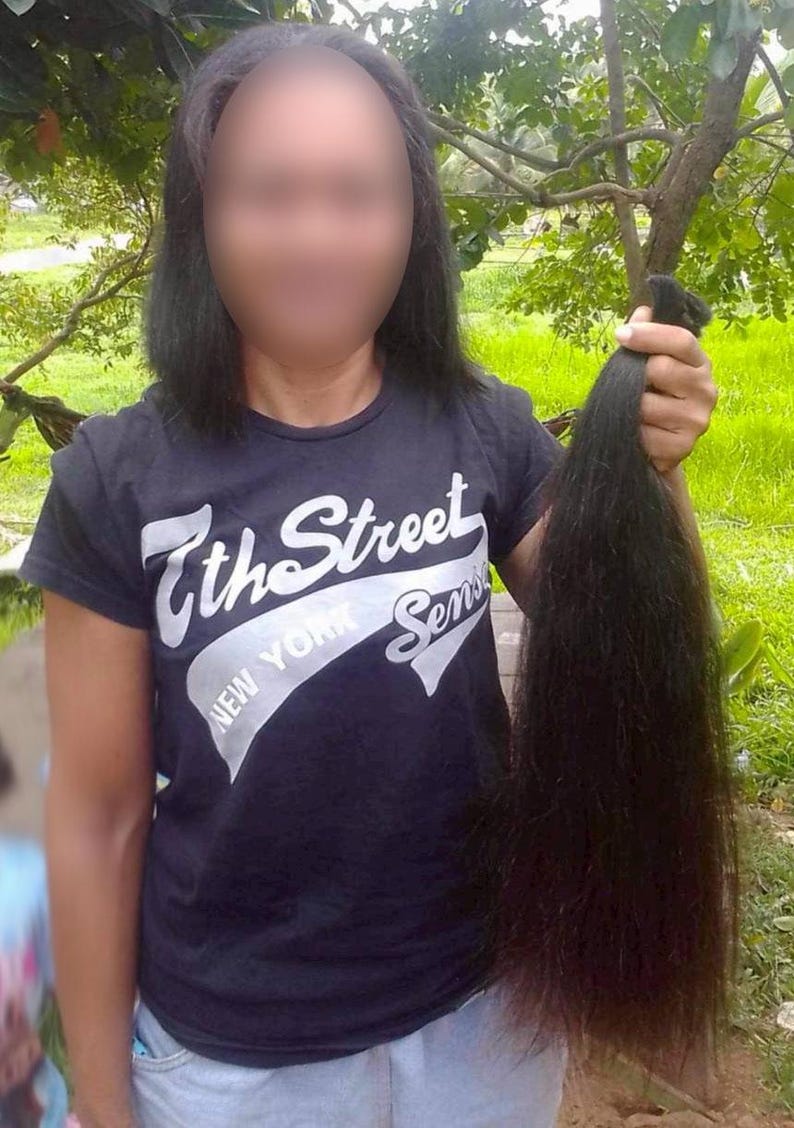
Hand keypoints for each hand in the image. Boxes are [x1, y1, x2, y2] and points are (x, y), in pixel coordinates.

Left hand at [615, 305, 717, 474]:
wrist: (656, 448)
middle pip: (661, 368)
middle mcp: (706, 390)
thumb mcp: (646, 365)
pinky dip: (633, 434)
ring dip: (630, 409)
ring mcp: (698, 420)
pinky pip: (644, 435)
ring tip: (634, 413)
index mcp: (699, 363)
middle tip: (629, 386)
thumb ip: (646, 339)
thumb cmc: (651, 397)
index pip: (681, 340)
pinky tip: (637, 434)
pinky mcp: (684, 446)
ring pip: (646, 405)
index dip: (649, 334)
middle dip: (635, 376)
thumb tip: (642, 311)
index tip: (620, 334)